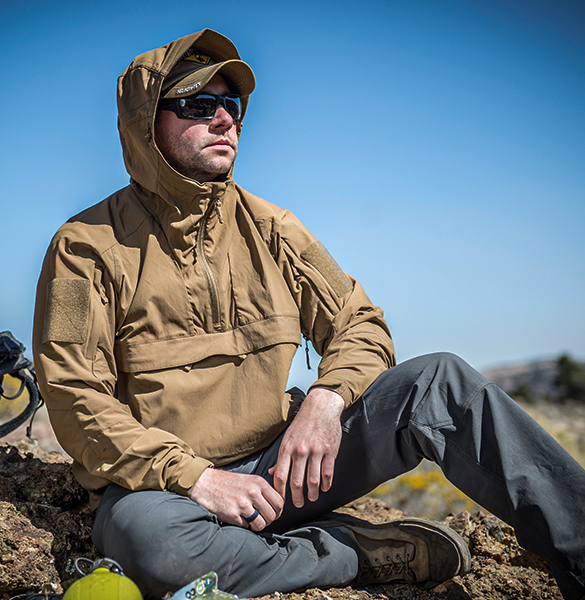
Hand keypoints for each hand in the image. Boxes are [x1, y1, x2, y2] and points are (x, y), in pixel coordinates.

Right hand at [189, 468, 283, 530]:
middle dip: (268, 520)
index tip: (273, 514)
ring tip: (251, 521)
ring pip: (261, 524)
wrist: (206, 483)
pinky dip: (244, 525)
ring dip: (257, 526)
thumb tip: (278, 505)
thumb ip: (263, 490)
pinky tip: (238, 518)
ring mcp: (242, 504)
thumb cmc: (229, 482)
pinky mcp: (232, 514)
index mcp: (259, 482)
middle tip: (262, 519)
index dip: (278, 511)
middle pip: (272, 515)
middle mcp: (252, 492)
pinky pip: (246, 526)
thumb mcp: (249, 479)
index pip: (279, 502)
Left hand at [269, 387, 343, 507]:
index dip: (280, 492)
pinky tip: (324, 488)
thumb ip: (281, 457)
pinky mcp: (330, 451)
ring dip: (313, 493)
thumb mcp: (287, 437)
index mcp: (287, 448)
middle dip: (297, 497)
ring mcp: (316, 451)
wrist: (321, 408)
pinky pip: (328, 473)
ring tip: (312, 498)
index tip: (281, 501)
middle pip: (296, 481)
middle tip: (298, 504)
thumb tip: (271, 473)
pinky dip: (326, 484)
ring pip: (313, 480)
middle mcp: (300, 450)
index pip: (280, 475)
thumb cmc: (302, 424)